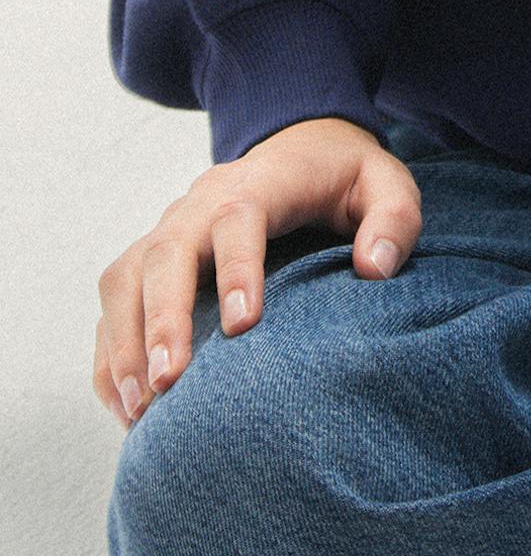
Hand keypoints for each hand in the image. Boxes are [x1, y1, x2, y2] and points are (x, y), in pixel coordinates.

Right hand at [93, 116, 421, 428]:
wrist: (301, 148)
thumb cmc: (346, 178)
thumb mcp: (389, 184)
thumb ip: (395, 219)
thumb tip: (375, 269)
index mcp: (260, 182)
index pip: (238, 218)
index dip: (236, 267)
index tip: (244, 325)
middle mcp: (200, 203)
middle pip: (166, 251)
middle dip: (162, 317)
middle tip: (168, 381)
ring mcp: (169, 230)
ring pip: (126, 278)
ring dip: (125, 343)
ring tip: (140, 407)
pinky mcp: (151, 259)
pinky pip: (115, 304)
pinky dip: (111, 354)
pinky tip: (127, 407)